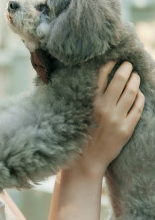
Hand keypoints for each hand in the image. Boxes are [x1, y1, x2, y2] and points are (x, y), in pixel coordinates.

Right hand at [73, 61, 144, 177]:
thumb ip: (88, 98)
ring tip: (136, 76)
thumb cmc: (80, 134)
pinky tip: (139, 94)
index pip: (101, 76)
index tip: (114, 60)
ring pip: (131, 92)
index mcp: (89, 103)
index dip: (109, 65)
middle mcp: (103, 108)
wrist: (86, 160)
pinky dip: (140, 98)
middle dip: (126, 68)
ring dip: (135, 80)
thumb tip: (98, 81)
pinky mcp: (126, 128)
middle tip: (128, 64)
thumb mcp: (79, 113)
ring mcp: (116, 118)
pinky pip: (138, 108)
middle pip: (119, 81)